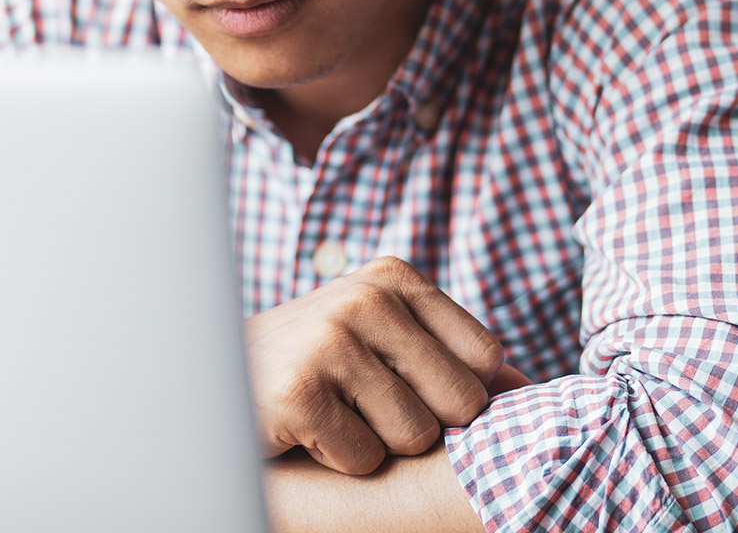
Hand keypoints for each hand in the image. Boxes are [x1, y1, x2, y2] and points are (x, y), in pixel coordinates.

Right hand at [244, 256, 527, 474]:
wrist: (203, 384)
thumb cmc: (308, 370)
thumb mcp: (382, 343)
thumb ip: (454, 359)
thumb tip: (534, 389)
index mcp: (394, 277)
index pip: (487, 360)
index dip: (454, 395)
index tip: (400, 386)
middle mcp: (366, 296)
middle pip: (461, 402)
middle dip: (420, 424)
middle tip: (361, 406)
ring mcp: (330, 339)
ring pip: (415, 436)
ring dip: (374, 444)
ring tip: (329, 414)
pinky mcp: (300, 391)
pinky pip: (365, 459)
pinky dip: (336, 461)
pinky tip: (303, 431)